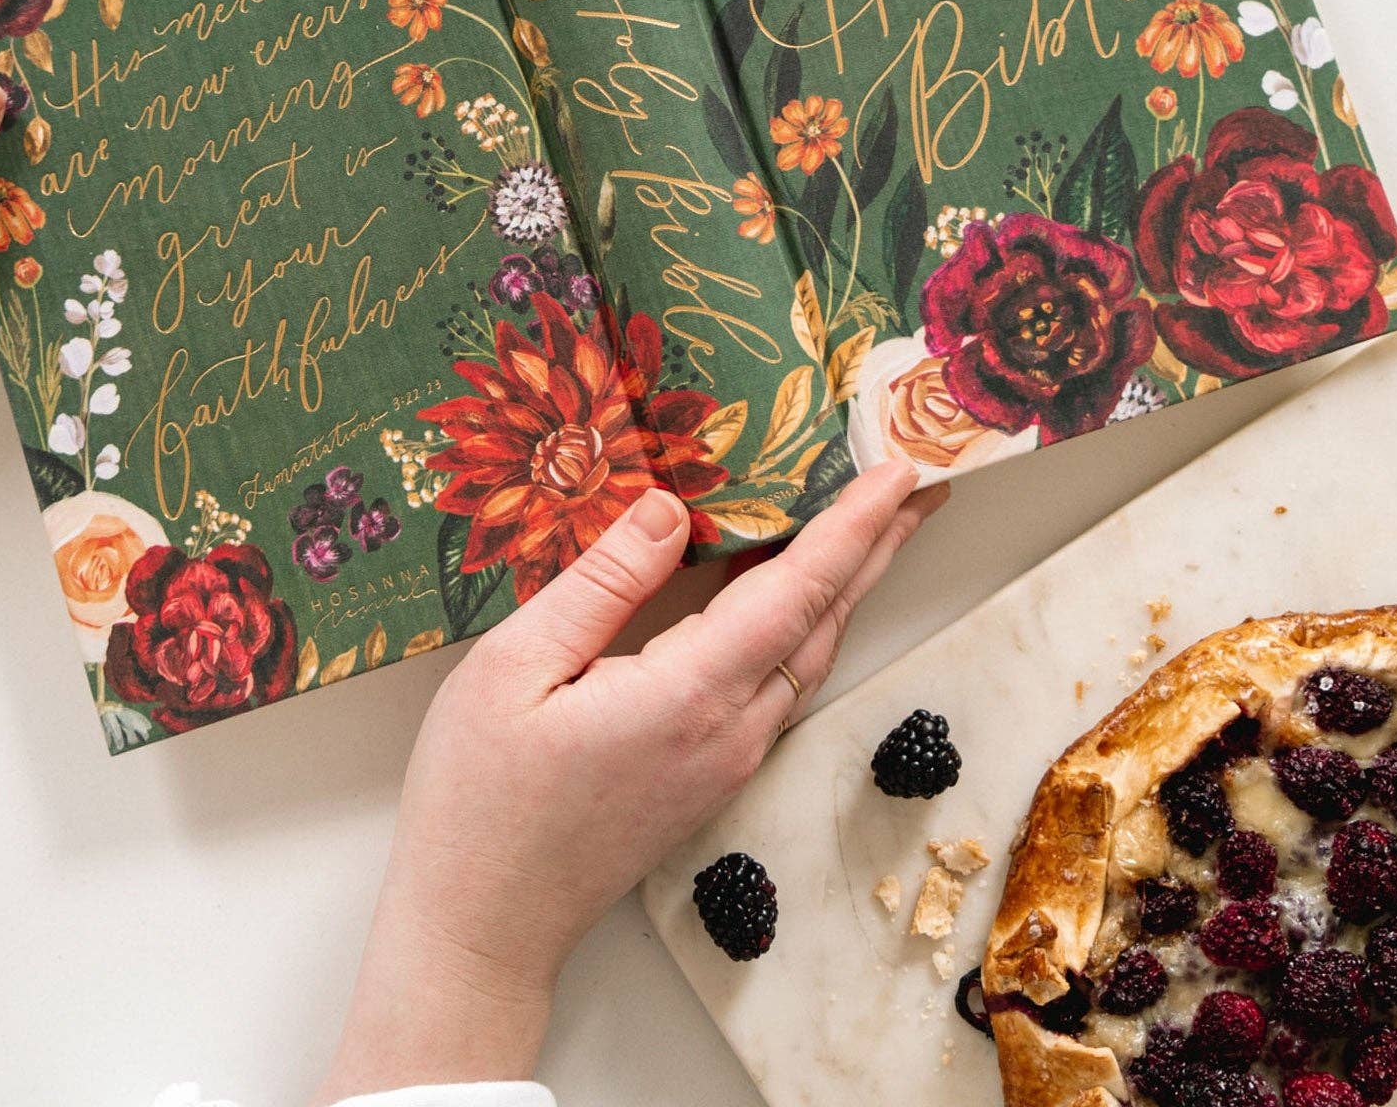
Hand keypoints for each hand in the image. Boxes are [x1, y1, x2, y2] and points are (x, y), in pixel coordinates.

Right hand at [316, 458, 946, 1099]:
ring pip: (807, 655)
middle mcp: (730, 730)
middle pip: (823, 620)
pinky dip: (803, 624)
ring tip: (873, 525)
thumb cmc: (479, 795)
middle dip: (878, 545)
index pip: (796, 590)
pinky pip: (779, 683)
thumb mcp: (514, 665)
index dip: (854, 524)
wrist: (482, 925)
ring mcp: (727, 761)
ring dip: (845, 585)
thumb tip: (667, 506)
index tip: (899, 471)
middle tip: (917, 483)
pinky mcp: (712, 777)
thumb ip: (602, 582)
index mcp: (688, 694)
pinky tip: (790, 597)